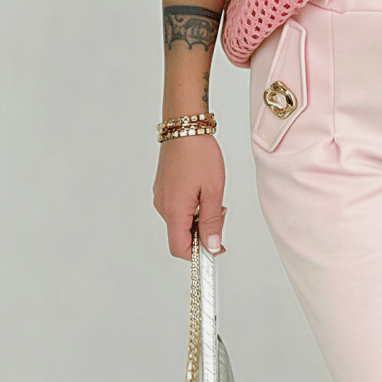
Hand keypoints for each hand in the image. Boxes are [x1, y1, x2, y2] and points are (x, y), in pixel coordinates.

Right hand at [153, 132, 226, 256]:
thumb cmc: (199, 153)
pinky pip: (178, 208)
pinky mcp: (163, 189)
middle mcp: (163, 206)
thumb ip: (212, 222)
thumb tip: (212, 246)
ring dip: (199, 218)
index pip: (180, 249)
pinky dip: (192, 207)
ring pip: (181, 221)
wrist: (184, 127)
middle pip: (182, 235)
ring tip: (212, 196)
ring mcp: (161, 197)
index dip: (199, 255)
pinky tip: (202, 190)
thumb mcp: (213, 191)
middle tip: (219, 212)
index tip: (216, 249)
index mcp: (174, 210)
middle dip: (203, 231)